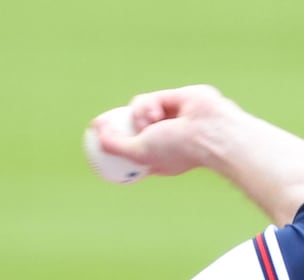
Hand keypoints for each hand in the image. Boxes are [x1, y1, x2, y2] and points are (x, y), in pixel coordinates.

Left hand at [92, 84, 239, 177]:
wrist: (208, 132)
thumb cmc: (177, 149)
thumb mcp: (137, 152)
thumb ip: (114, 144)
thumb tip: (95, 131)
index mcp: (157, 157)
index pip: (130, 149)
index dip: (113, 143)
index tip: (95, 138)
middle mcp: (163, 137)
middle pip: (131, 126)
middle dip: (120, 125)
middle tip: (103, 125)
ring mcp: (170, 118)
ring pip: (138, 109)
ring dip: (138, 114)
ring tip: (149, 122)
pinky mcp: (175, 99)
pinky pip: (150, 98)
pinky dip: (149, 104)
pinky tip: (157, 112)